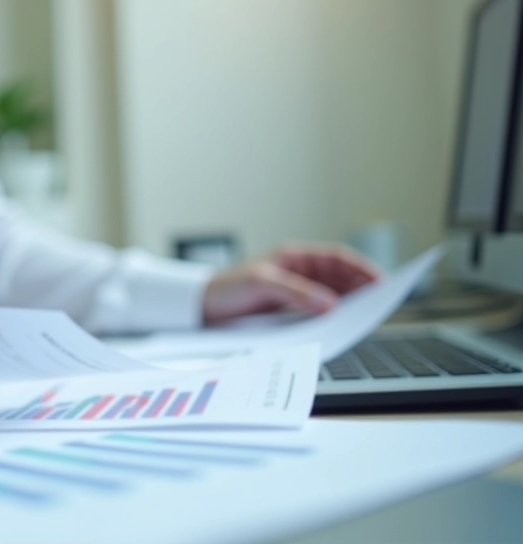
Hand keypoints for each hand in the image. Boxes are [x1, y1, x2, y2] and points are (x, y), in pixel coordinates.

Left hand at [202, 244, 379, 324]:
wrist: (201, 308)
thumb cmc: (226, 288)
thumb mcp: (261, 285)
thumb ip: (295, 293)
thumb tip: (329, 303)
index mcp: (294, 256)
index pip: (337, 258)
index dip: (361, 268)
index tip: (380, 281)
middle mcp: (298, 271)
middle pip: (339, 277)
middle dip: (361, 288)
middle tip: (380, 304)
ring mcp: (295, 290)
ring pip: (331, 294)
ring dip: (348, 304)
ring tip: (364, 317)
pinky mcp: (288, 309)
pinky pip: (316, 310)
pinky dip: (330, 316)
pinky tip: (338, 326)